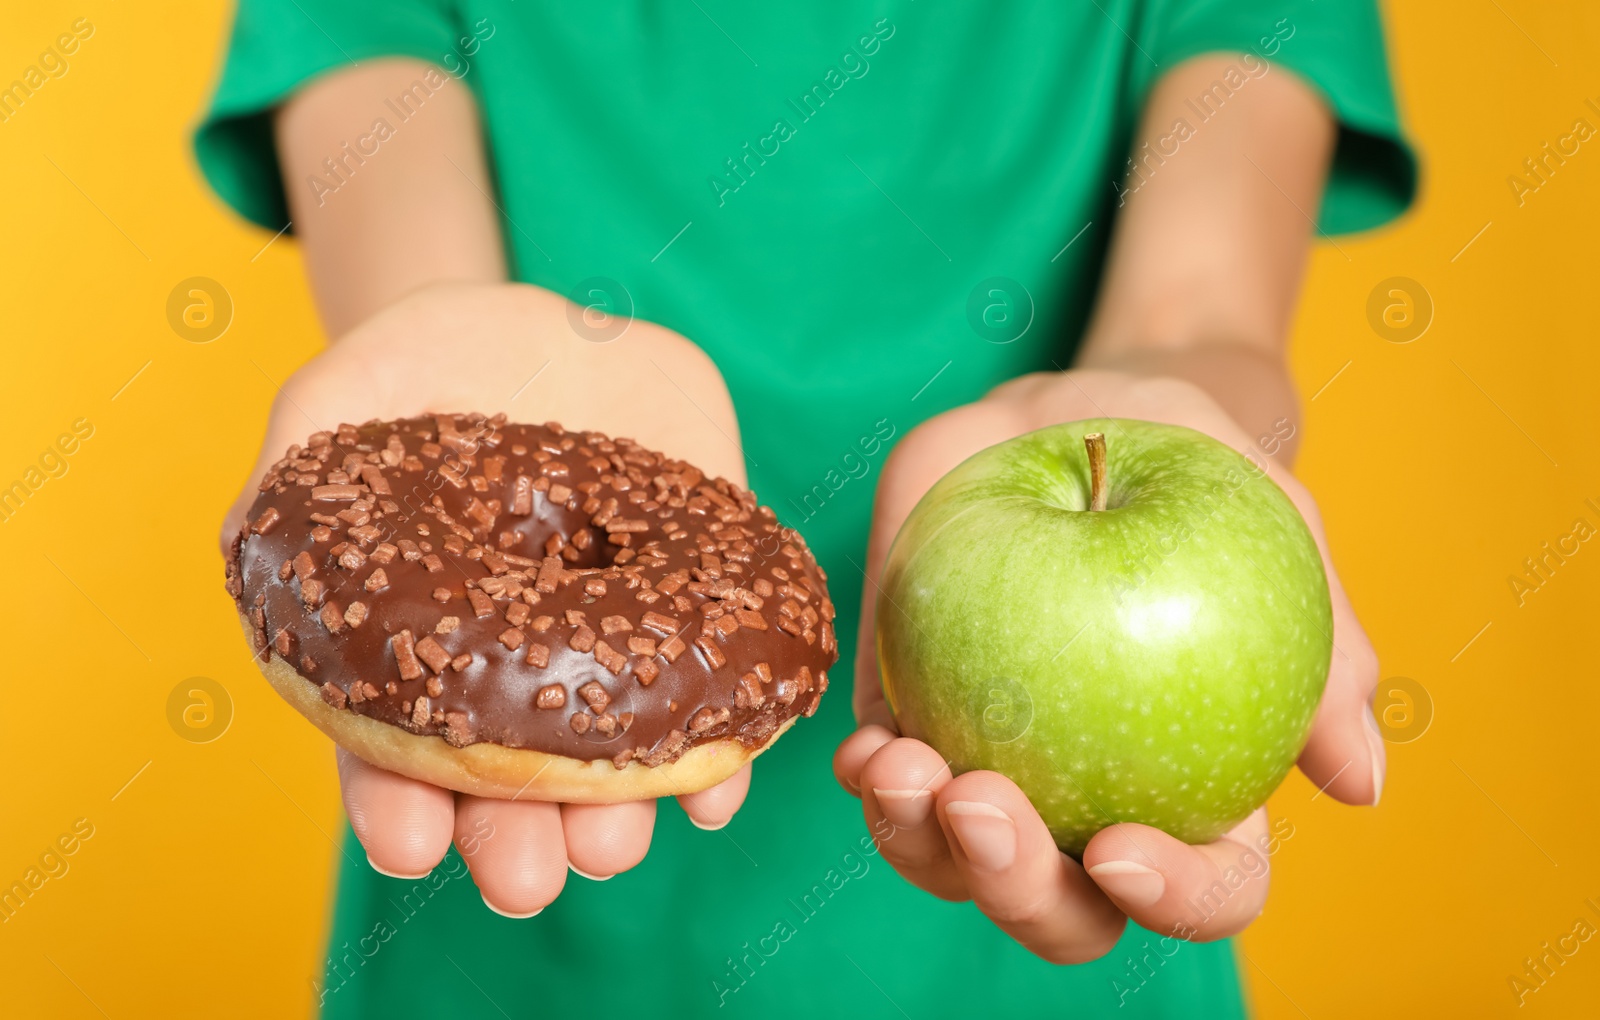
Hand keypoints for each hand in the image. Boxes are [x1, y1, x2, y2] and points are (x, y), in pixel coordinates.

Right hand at [226, 282, 755, 914]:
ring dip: (615, 814)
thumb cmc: (421, 369)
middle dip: (514, 840)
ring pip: (616, 761)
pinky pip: (716, 690)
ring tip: (611, 842)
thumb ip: (298, 471)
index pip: (401, 752)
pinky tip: (717, 789)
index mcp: (426, 648)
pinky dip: (723, 748)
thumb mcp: (341, 402)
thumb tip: (249, 537)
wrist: (542, 318)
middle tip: (521, 878)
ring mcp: (615, 641)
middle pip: (513, 784)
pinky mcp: (697, 595)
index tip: (404, 843)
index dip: (396, 803)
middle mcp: (521, 667)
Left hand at [832, 369, 1381, 961]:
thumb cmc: (1206, 470)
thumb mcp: (1277, 523)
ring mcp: (994, 764)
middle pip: (1065, 908)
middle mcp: (1093, 800)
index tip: (1123, 849)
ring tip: (901, 767)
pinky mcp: (911, 713)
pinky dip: (870, 778)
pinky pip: (884, 777)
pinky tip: (867, 749)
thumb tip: (1360, 787)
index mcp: (1201, 788)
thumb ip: (1328, 647)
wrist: (1094, 409)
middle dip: (1018, 889)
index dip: (1173, 898)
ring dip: (919, 842)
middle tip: (983, 804)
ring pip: (951, 862)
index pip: (1207, 884)